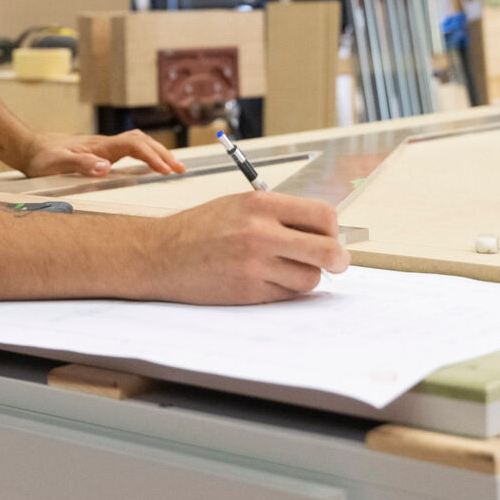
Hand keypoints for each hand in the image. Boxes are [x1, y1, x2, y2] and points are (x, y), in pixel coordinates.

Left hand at [21, 128, 185, 177]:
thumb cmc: (42, 158)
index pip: (133, 146)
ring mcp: (105, 147)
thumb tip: (105, 168)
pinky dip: (147, 153)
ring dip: (157, 153)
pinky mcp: (103, 151)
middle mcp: (105, 144)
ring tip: (174, 166)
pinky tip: (152, 162)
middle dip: (163, 154)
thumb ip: (80, 165)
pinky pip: (132, 148)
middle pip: (142, 142)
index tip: (165, 169)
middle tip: (180, 170)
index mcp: (99, 146)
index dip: (151, 156)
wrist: (31, 147)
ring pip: (139, 143)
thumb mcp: (56, 164)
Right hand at [143, 191, 350, 303]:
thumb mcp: (240, 204)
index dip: (332, 228)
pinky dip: (286, 289)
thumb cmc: (201, 228)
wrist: (161, 254)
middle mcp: (261, 233)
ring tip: (289, 268)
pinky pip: (287, 294)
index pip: (323, 215)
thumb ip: (280, 214)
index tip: (330, 235)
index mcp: (261, 204)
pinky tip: (269, 279)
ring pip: (310, 278)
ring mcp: (255, 265)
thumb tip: (324, 230)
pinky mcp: (248, 291)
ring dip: (307, 276)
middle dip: (338, 259)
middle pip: (327, 251)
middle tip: (338, 261)